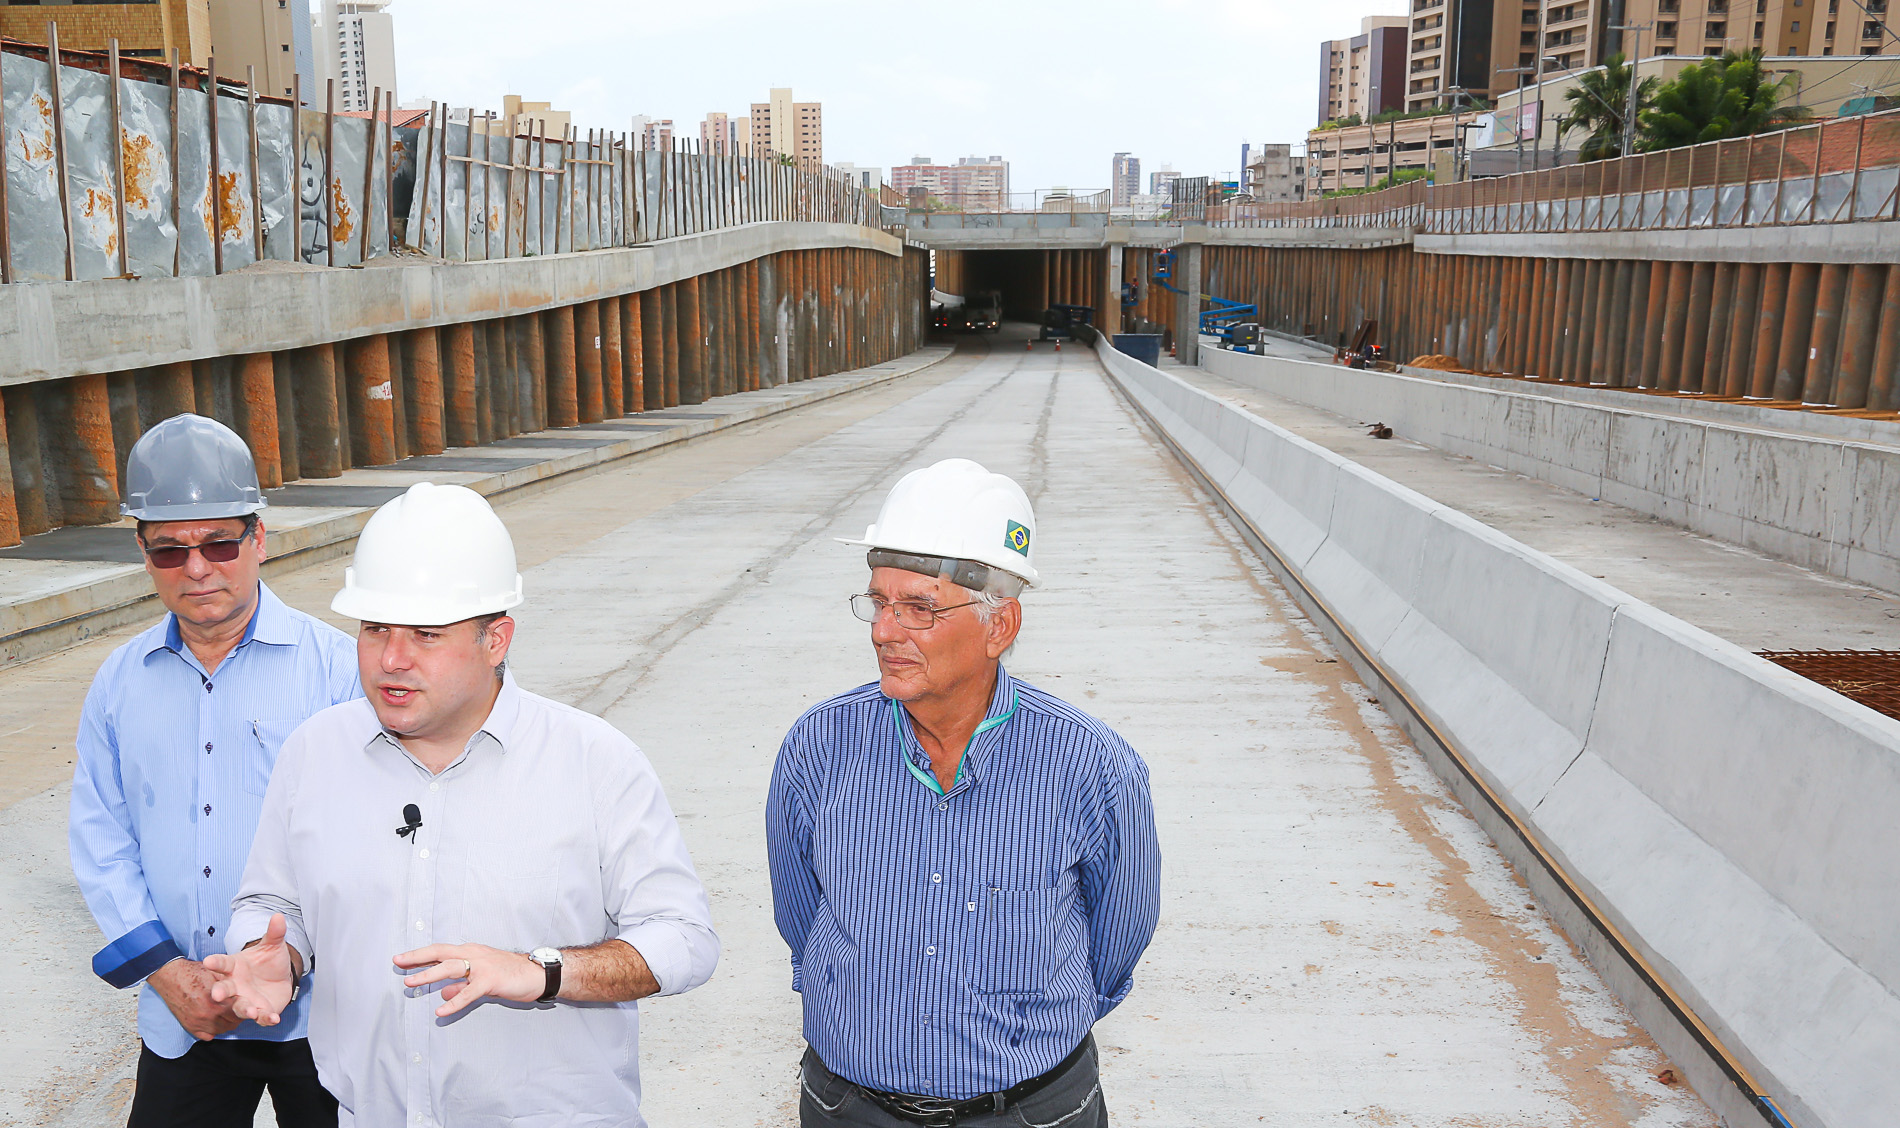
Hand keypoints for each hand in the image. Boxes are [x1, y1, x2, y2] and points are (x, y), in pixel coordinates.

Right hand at [147, 959, 240, 1040]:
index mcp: (217, 1003)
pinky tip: (213, 1021)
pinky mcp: (189, 1026)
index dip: (244, 1008)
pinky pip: (206, 1036)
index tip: (243, 1004)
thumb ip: (230, 986)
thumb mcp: (217, 974)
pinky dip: (212, 1030)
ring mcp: (198, 1023)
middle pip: (231, 1024)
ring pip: (220, 1031)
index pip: (239, 1013)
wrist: (171, 976)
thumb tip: (244, 993)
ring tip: (225, 1014)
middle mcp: (208, 1016)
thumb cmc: (194, 973)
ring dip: (225, 1023)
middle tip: (235, 1009)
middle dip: (236, 1016)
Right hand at [205, 913, 297, 1026]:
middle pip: (224, 989)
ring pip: (240, 1006)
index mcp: (234, 966)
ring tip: (249, 1011)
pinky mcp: (259, 1011)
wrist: (279, 977)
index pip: (222, 963)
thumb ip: (274, 933)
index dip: (215, 962)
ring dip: (244, 1010)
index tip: (208, 961)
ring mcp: (246, 999)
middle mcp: (235, 985)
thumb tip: (279, 916)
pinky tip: (273, 1018)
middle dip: (220, 992)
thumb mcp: (272, 945)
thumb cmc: (268, 961)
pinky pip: (261, 1017)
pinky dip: (266, 1019)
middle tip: (216, 994)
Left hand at [394, 943, 544, 1017]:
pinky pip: (468, 993)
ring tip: (411, 983)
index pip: (440, 951)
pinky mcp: (490, 980)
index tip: (402, 958)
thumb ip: (462, 984)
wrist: (537, 974)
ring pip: (450, 968)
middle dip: (417, 957)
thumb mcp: (482, 978)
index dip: (420, 954)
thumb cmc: (511, 975)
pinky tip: (441, 1010)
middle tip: (398, 962)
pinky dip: (453, 1002)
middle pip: (440, 952)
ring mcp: (482, 966)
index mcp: (471, 951)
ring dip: (428, 975)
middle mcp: (474, 954)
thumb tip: (444, 993)